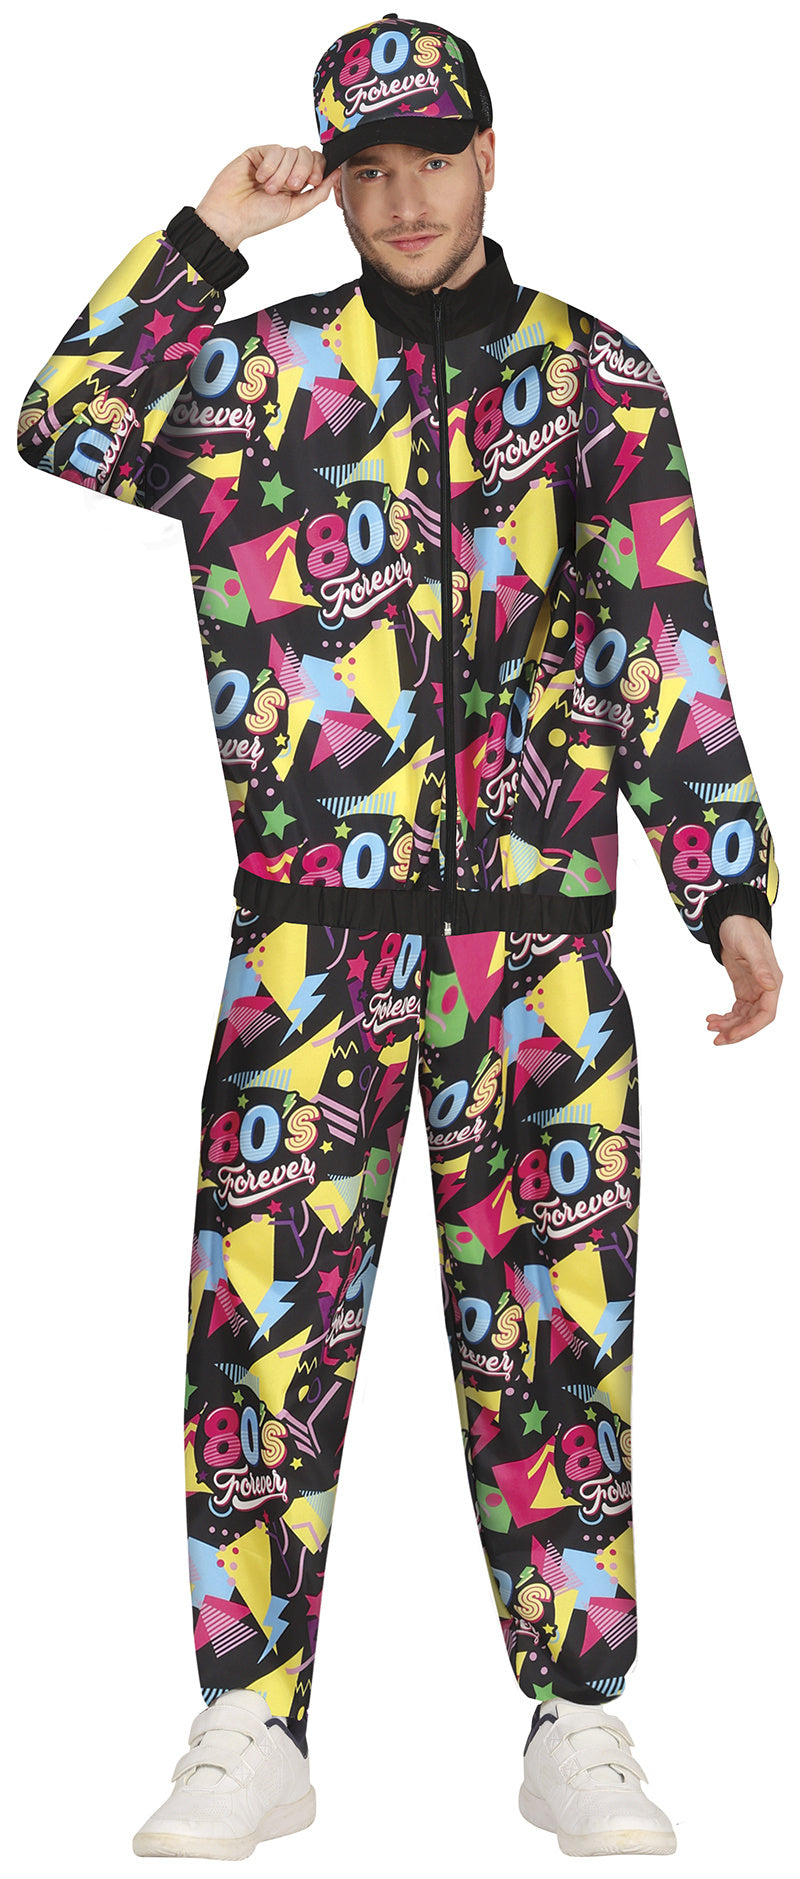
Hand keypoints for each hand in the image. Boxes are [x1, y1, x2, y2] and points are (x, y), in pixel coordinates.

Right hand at [195, 145, 337, 251]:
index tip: (313, 182)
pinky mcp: (257, 153)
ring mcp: (271, 160)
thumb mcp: (296, 209)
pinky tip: (260, 178)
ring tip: (268, 189)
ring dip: (282, 173)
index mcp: (296, 182)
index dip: (319, 168)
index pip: (317, 162)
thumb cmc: (259, 218)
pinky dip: (270, 166)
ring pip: (291, 151)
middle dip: (302, 171)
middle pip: (307, 153)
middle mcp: (285, 169)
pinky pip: (275, 149)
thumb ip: (318, 193)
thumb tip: (337, 174)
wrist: (231, 217)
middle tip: (290, 187)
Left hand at [706, 914, 782, 1043]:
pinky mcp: (743, 988)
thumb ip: (760, 966)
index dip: (750, 1027)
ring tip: (710, 1026)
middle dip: (737, 1031)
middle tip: (716, 1039)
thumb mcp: (749, 946)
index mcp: (772, 981)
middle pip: (754, 1019)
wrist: (732, 919)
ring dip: (728, 1025)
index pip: (766, 1013)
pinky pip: (737, 1010)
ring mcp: (754, 989)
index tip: (732, 1035)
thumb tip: (770, 986)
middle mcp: (765, 988)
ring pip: (744, 1017)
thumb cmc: (743, 928)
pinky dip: (725, 1017)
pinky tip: (712, 1018)